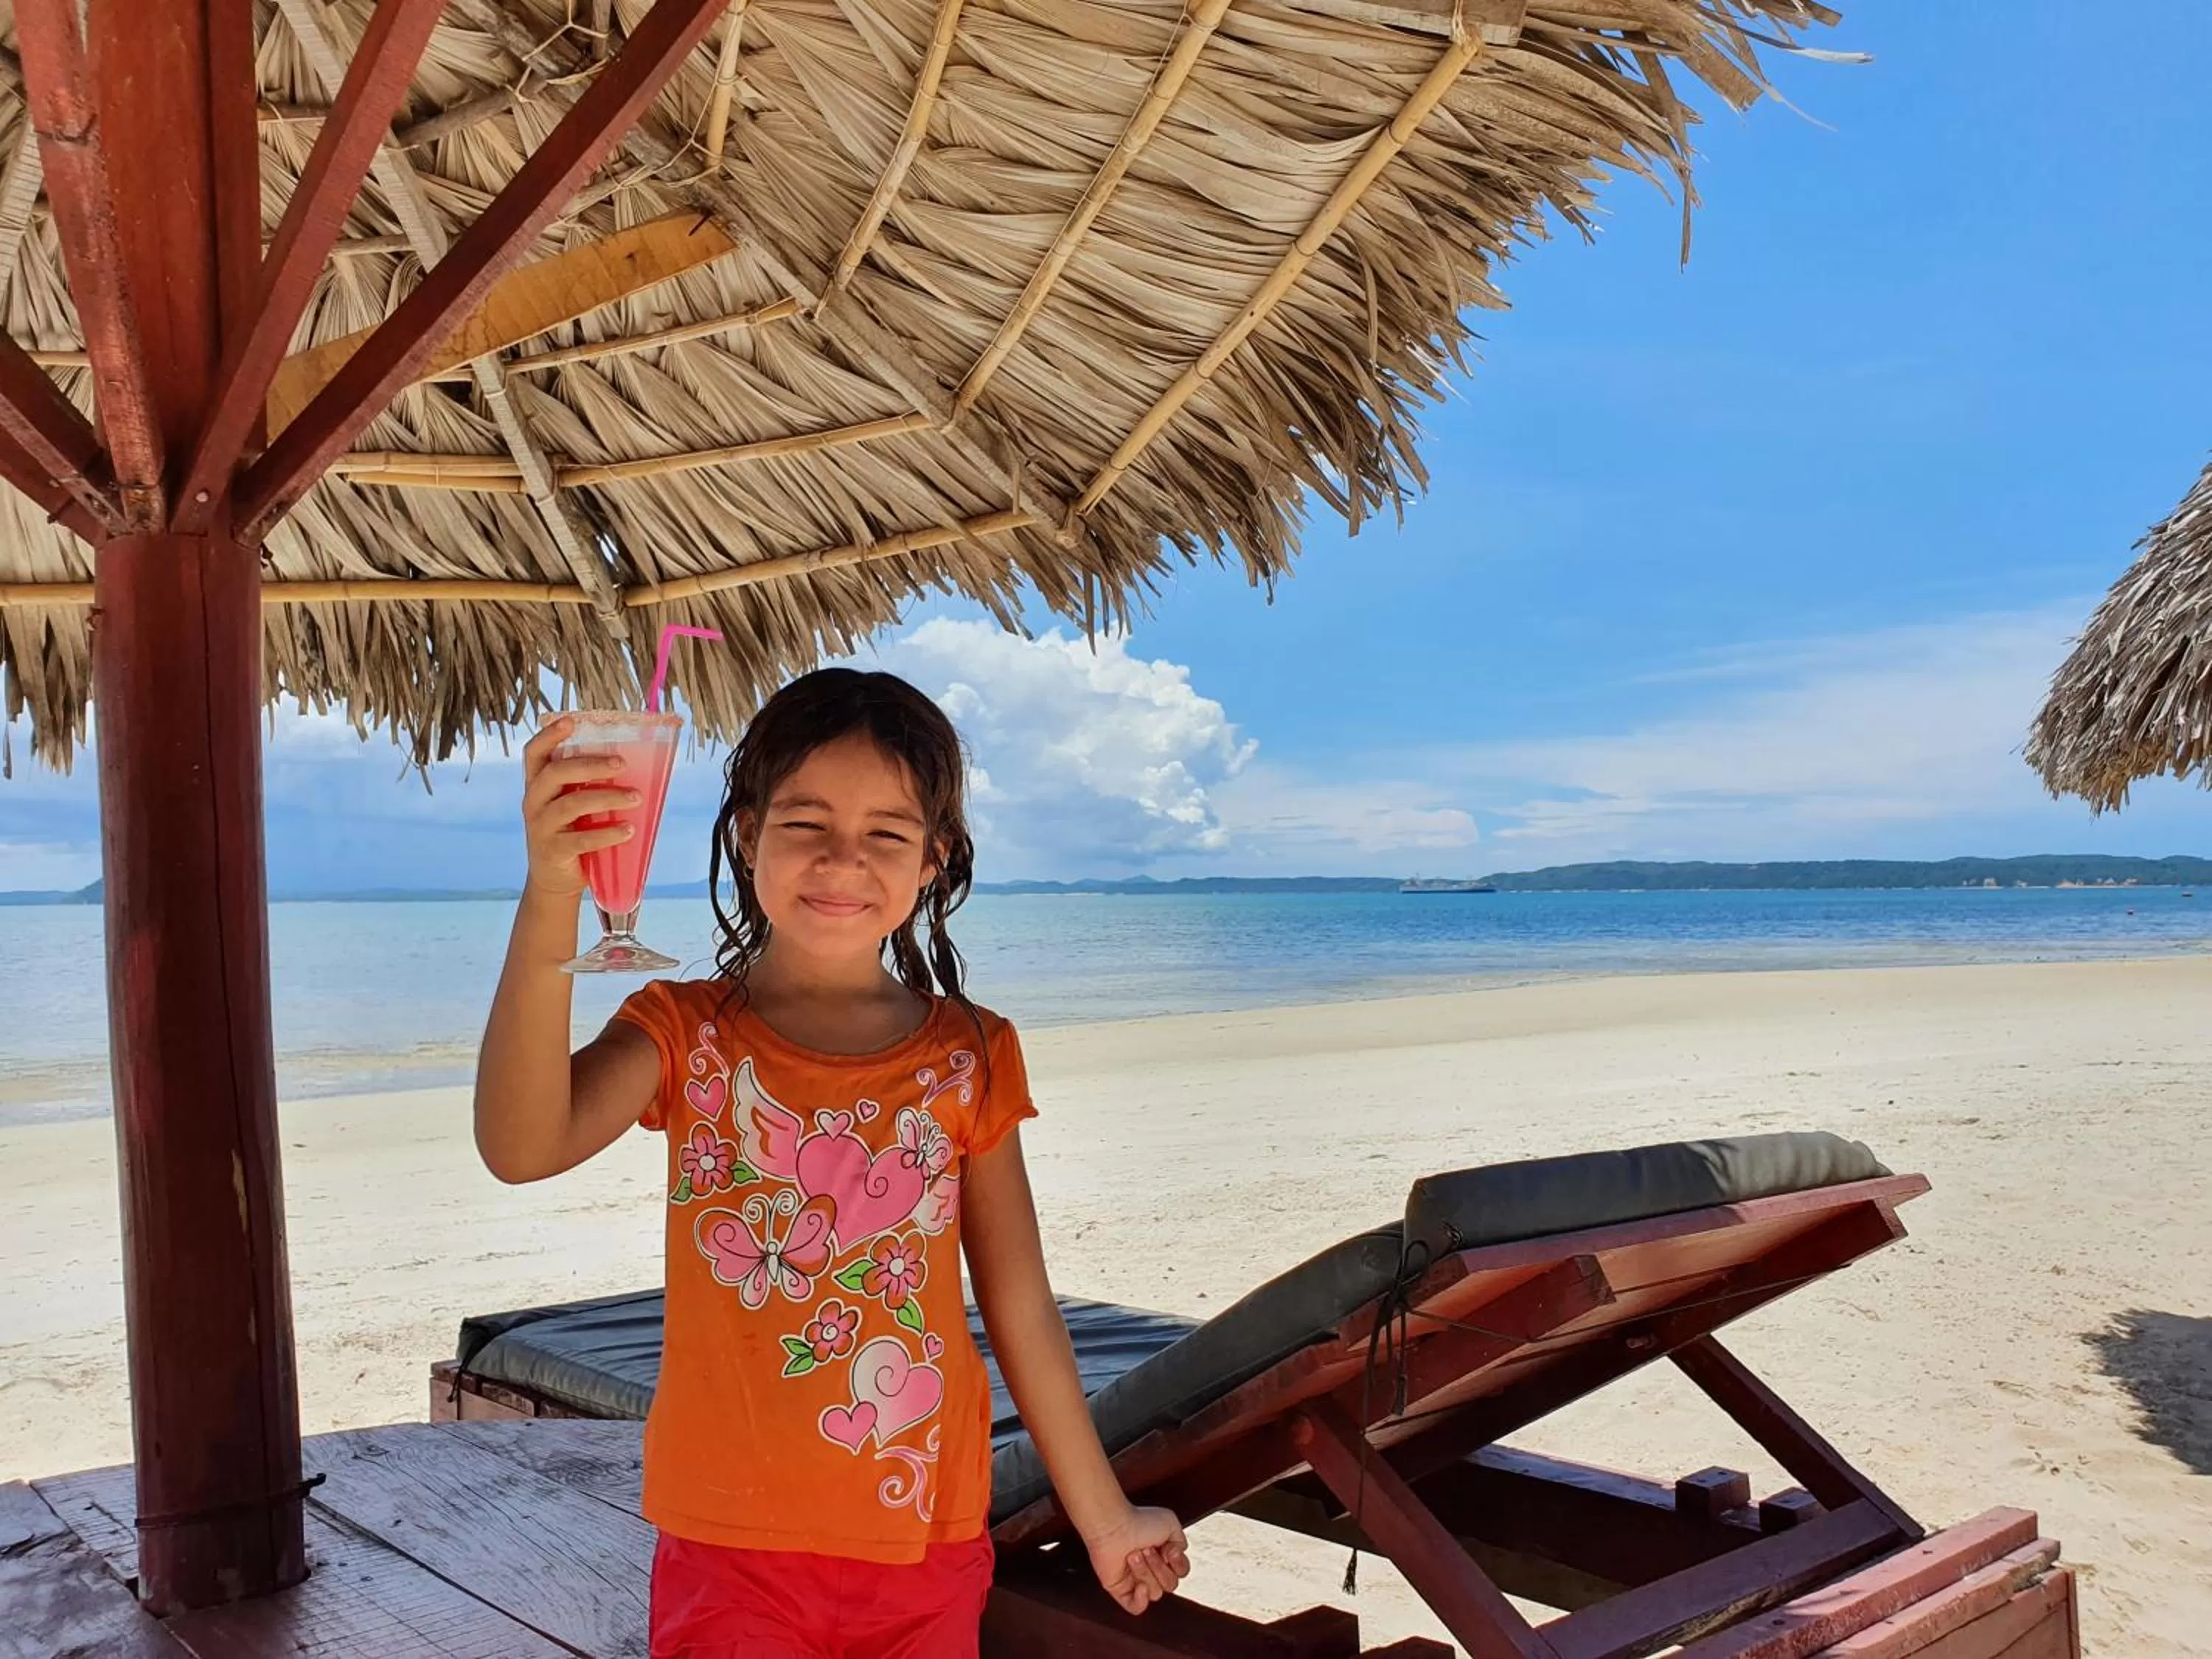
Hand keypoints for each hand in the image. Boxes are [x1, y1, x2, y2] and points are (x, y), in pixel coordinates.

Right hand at [520, 715, 636, 898]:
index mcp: (538, 785)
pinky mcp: (552, 851)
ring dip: (608, 798)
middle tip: (621, 764)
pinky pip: (581, 840)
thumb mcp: (573, 805)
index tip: (570, 721)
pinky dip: (607, 834)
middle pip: (556, 773)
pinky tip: (628, 830)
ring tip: (636, 797)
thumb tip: (637, 766)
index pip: (534, 753)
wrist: (555, 881)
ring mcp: (540, 827)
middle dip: (590, 766)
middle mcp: (534, 802)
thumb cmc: (572, 833)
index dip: (548, 735)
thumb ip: (588, 786)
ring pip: (572, 805)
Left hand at [1083, 1505, 1189, 1615]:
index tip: (1169, 1550)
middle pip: (1170, 1585)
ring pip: (1155, 1593)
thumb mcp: (1171, 1524)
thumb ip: (1181, 1542)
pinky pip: (1137, 1608)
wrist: (1114, 1526)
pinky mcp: (1121, 1591)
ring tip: (1132, 1555)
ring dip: (1145, 1572)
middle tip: (1145, 1549)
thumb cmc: (1138, 1521)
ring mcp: (1135, 1581)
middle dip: (1159, 1567)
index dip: (1179, 1564)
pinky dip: (1140, 1598)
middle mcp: (1150, 1569)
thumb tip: (1177, 1556)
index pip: (1181, 1572)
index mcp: (1162, 1555)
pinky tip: (1138, 1584)